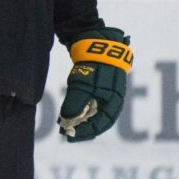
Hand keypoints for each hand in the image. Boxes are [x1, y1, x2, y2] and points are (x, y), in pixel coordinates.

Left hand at [58, 27, 130, 141]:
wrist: (97, 43)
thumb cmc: (92, 65)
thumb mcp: (81, 84)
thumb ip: (75, 103)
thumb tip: (66, 120)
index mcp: (113, 102)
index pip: (101, 124)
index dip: (85, 132)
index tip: (69, 136)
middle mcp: (113, 100)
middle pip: (100, 121)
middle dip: (83, 129)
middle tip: (66, 134)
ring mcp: (108, 92)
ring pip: (96, 113)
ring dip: (82, 121)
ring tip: (66, 125)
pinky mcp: (101, 86)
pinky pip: (93, 103)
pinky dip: (83, 110)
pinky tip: (71, 113)